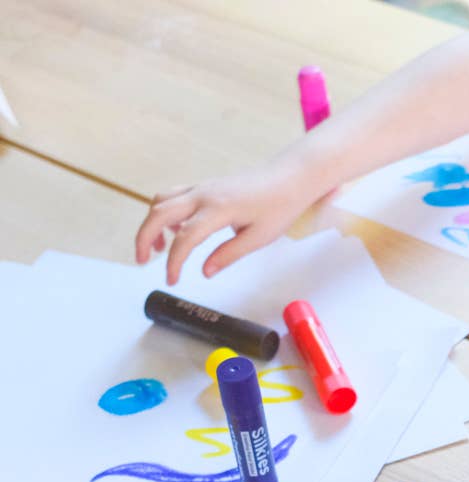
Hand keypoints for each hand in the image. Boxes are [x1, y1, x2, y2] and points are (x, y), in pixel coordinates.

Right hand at [134, 157, 322, 284]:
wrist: (288, 178)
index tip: (171, 280)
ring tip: (159, 250)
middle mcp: (203, 194)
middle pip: (158, 212)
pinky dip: (165, 213)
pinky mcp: (204, 188)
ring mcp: (201, 188)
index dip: (174, 262)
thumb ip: (229, 254)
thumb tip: (204, 271)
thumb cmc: (278, 207)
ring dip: (152, 224)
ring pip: (162, 201)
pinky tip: (176, 231)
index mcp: (218, 209)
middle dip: (144, 237)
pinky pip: (174, 196)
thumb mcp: (258, 238)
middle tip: (142, 261)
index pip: (185, 238)